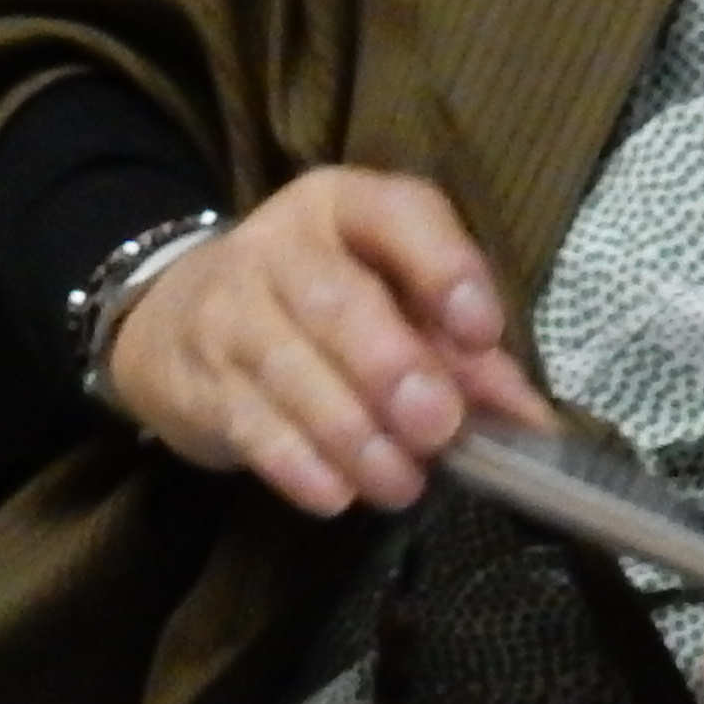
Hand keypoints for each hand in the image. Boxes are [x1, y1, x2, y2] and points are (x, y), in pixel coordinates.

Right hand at [105, 168, 552, 519]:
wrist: (173, 321)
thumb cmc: (312, 312)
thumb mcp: (389, 304)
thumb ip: (462, 356)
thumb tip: (529, 422)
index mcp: (346, 208)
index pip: (399, 214)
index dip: (444, 268)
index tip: (483, 333)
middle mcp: (282, 248)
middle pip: (338, 300)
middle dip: (392, 367)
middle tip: (437, 427)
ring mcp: (232, 312)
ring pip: (293, 369)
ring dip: (354, 435)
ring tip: (401, 484)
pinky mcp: (202, 382)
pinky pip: (252, 423)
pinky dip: (298, 464)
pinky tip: (336, 496)